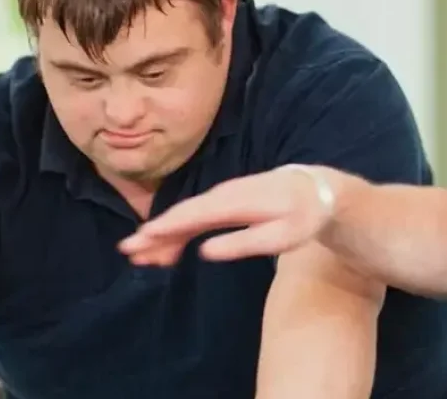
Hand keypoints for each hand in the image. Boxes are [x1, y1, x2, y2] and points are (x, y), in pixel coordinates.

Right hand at [119, 165, 336, 265]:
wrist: (318, 190)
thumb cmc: (302, 216)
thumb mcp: (281, 236)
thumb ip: (243, 243)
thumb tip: (204, 252)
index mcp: (234, 202)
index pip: (192, 215)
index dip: (164, 228)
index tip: (139, 240)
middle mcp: (223, 196)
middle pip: (182, 215)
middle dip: (154, 233)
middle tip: (128, 252)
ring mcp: (222, 198)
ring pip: (186, 217)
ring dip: (163, 235)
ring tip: (140, 257)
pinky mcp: (225, 204)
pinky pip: (196, 217)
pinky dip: (178, 232)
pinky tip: (167, 250)